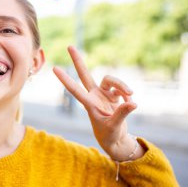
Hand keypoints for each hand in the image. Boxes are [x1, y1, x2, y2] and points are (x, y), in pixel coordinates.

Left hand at [53, 46, 142, 160]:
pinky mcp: (114, 95)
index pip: (75, 89)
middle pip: (85, 74)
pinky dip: (128, 95)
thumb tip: (132, 102)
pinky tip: (130, 104)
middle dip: (77, 60)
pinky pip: (122, 89)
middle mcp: (94, 95)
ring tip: (131, 96)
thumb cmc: (109, 135)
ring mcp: (103, 94)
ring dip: (122, 85)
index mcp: (89, 104)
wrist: (115, 140)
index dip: (65, 79)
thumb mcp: (114, 126)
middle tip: (69, 46)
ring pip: (111, 80)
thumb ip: (122, 113)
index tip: (54, 68)